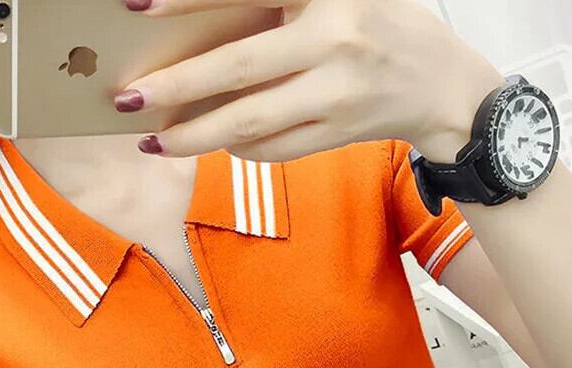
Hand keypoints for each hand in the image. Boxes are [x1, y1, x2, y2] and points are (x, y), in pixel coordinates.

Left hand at [115, 0, 504, 162]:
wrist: (444, 85)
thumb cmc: (384, 25)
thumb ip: (277, 5)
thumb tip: (206, 30)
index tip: (138, 6)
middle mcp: (335, 42)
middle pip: (239, 70)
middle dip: (176, 89)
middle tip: (127, 102)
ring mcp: (338, 94)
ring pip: (252, 122)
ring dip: (196, 136)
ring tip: (154, 142)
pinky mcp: (339, 134)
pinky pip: (275, 148)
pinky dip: (238, 149)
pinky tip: (213, 144)